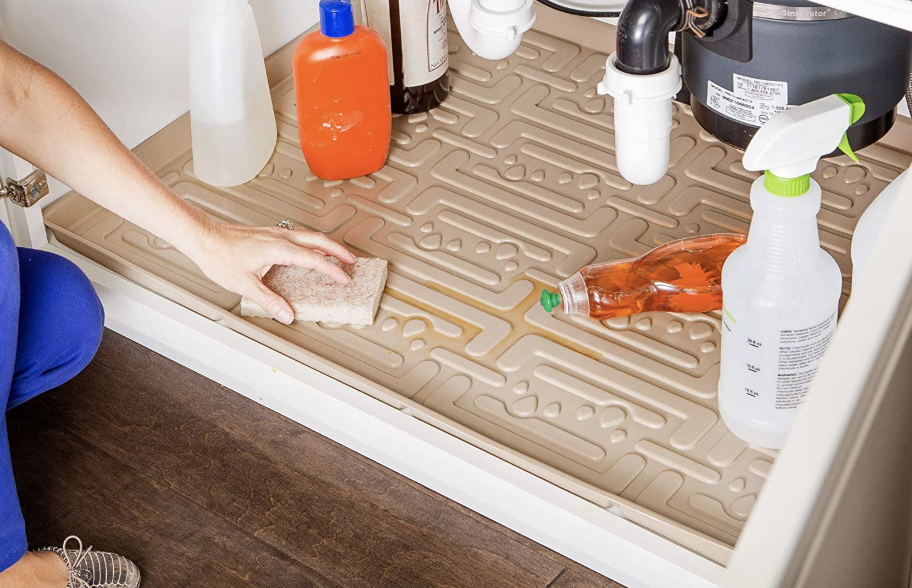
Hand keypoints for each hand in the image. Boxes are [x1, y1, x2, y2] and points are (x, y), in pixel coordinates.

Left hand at [189, 220, 356, 323]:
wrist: (203, 237)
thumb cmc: (219, 256)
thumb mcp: (244, 284)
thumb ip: (269, 300)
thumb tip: (286, 314)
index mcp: (278, 249)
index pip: (313, 259)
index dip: (332, 270)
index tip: (344, 279)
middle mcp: (280, 237)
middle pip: (319, 240)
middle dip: (338, 251)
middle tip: (352, 261)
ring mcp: (275, 233)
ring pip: (310, 235)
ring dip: (326, 245)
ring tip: (336, 255)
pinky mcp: (269, 233)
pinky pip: (298, 236)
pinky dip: (312, 243)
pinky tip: (308, 250)